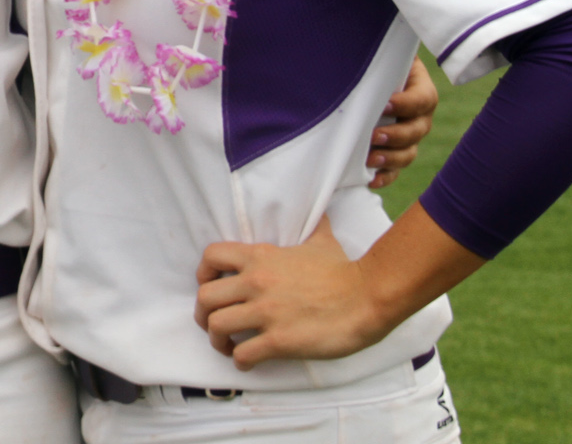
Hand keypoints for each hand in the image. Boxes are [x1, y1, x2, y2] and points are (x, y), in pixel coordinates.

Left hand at [195, 205, 486, 371]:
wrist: (368, 297)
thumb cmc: (345, 271)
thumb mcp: (322, 241)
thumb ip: (312, 226)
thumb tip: (320, 212)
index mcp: (261, 257)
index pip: (211, 256)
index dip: (204, 274)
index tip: (211, 286)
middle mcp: (256, 282)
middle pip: (204, 297)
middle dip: (203, 314)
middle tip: (215, 324)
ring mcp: (266, 312)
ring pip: (216, 326)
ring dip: (218, 340)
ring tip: (230, 346)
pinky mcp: (279, 340)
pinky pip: (243, 354)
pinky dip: (241, 361)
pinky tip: (250, 361)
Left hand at [369, 56, 437, 187]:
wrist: (366, 74)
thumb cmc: (371, 59)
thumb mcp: (377, 52)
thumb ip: (374, 53)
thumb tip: (353, 50)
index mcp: (420, 89)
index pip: (423, 100)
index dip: (407, 104)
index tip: (386, 103)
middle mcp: (419, 116)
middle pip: (417, 131)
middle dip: (396, 136)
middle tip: (373, 135)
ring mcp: (408, 136)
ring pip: (408, 153)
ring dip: (390, 158)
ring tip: (371, 158)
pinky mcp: (394, 152)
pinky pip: (394, 170)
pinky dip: (384, 176)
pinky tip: (370, 179)